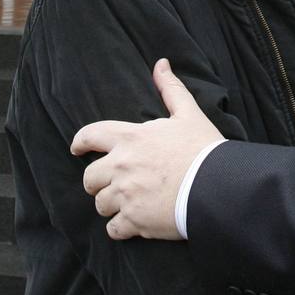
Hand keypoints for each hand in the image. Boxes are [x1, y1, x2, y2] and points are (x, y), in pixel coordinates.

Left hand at [72, 58, 224, 240]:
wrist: (217, 186)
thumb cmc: (203, 149)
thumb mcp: (188, 114)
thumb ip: (171, 89)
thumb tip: (161, 64)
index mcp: (130, 139)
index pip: (90, 135)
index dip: (80, 143)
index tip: (77, 150)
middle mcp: (121, 166)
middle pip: (90, 178)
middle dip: (97, 182)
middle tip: (109, 185)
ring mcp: (125, 195)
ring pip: (101, 205)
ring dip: (111, 206)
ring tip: (127, 205)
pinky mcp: (134, 220)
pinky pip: (114, 229)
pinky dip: (121, 229)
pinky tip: (133, 225)